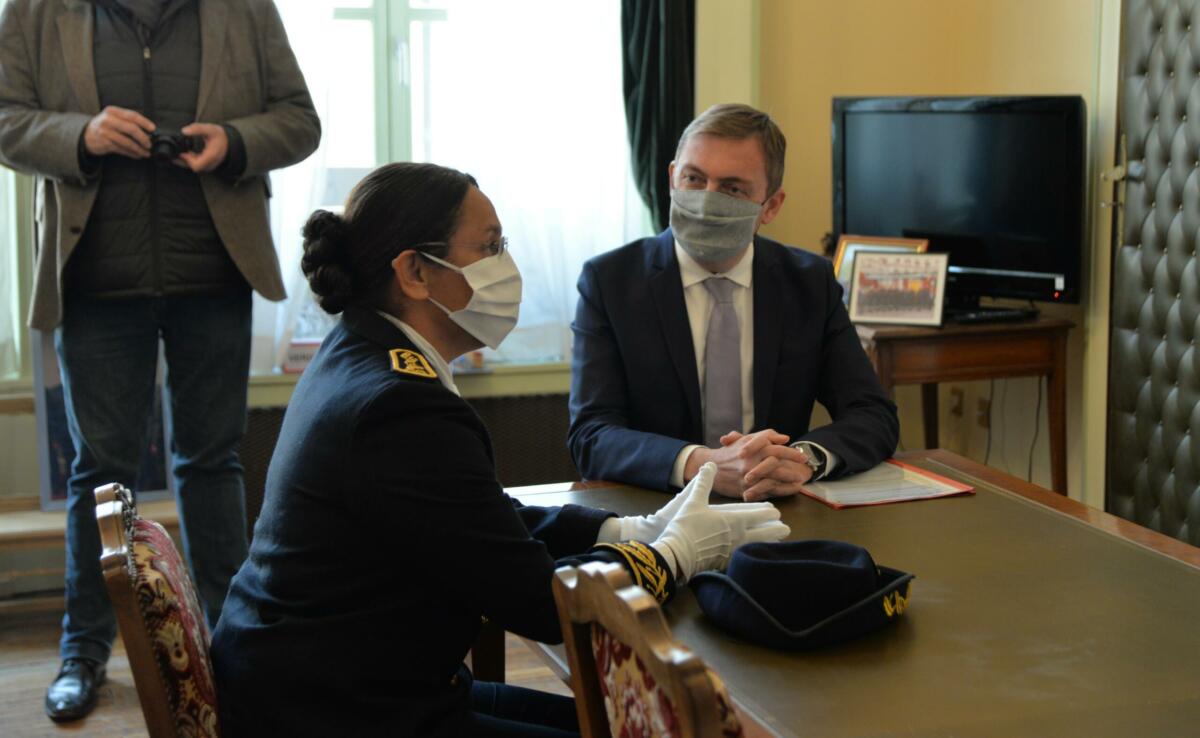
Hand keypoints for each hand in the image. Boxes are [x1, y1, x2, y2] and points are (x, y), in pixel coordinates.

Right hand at [84, 106, 153, 158]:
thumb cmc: (106, 126)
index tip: (153, 129)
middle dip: (143, 138)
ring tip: (146, 153)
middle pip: (131, 128)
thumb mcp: (114, 117)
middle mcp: (108, 120)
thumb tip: (148, 131)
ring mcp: (105, 132)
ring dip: (139, 149)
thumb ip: (127, 121)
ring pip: (127, 142)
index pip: (132, 115)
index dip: (144, 122)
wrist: (87, 135)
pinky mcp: (104, 143)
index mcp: (112, 111)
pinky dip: (132, 153)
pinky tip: (137, 155)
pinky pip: (122, 149)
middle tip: (149, 144)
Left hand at [177, 123, 227, 171]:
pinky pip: (197, 167)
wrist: (228, 142)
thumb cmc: (219, 136)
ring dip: (187, 161)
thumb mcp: (210, 129)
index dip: (187, 160)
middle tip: (181, 151)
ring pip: (195, 168)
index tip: (183, 152)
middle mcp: (211, 164)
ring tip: (184, 151)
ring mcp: (209, 166)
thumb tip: (184, 131)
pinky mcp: (207, 166)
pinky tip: (189, 154)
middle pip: (194, 167)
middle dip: (185, 160)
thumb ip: (197, 129)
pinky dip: (191, 161)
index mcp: (211, 156)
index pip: (197, 166)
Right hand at [618, 472, 781, 541]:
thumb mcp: (693, 499)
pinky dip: (755, 554)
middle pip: (767, 532)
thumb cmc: (685, 524)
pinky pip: (747, 557)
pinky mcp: (727, 562)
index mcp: (734, 519)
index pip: (761, 514)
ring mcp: (735, 550)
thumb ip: (703, 481)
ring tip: (777, 541)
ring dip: (770, 542)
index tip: (775, 511)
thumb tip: (709, 464)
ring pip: (760, 546)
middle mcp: (739, 535)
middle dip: (777, 529)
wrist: (675, 553)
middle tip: (785, 528)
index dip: (770, 512)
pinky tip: (756, 554)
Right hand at [684, 428, 810, 500]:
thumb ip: (765, 436)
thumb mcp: (745, 439)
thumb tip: (784, 438)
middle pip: (777, 464)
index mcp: (751, 448)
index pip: (775, 449)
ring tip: (800, 481)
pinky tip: (789, 490)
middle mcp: (750, 461)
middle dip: (792, 467)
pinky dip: (780, 491)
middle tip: (804, 468)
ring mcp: (747, 475)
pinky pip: (766, 491)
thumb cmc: (730, 452)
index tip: (802, 456)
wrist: (708, 466)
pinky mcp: (745, 488)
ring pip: (773, 478)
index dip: (791, 453)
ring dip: (788, 480)